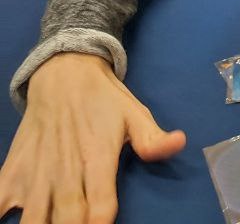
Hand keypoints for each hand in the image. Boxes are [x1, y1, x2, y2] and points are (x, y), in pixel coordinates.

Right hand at [0, 52, 185, 222]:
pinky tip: (11, 219)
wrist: (64, 72)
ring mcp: (36, 173)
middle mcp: (65, 171)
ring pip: (32, 221)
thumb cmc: (103, 99)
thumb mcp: (134, 114)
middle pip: (66, 221)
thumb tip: (180, 143)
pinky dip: (1, 216)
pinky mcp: (12, 171)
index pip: (100, 209)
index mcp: (97, 159)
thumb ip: (153, 138)